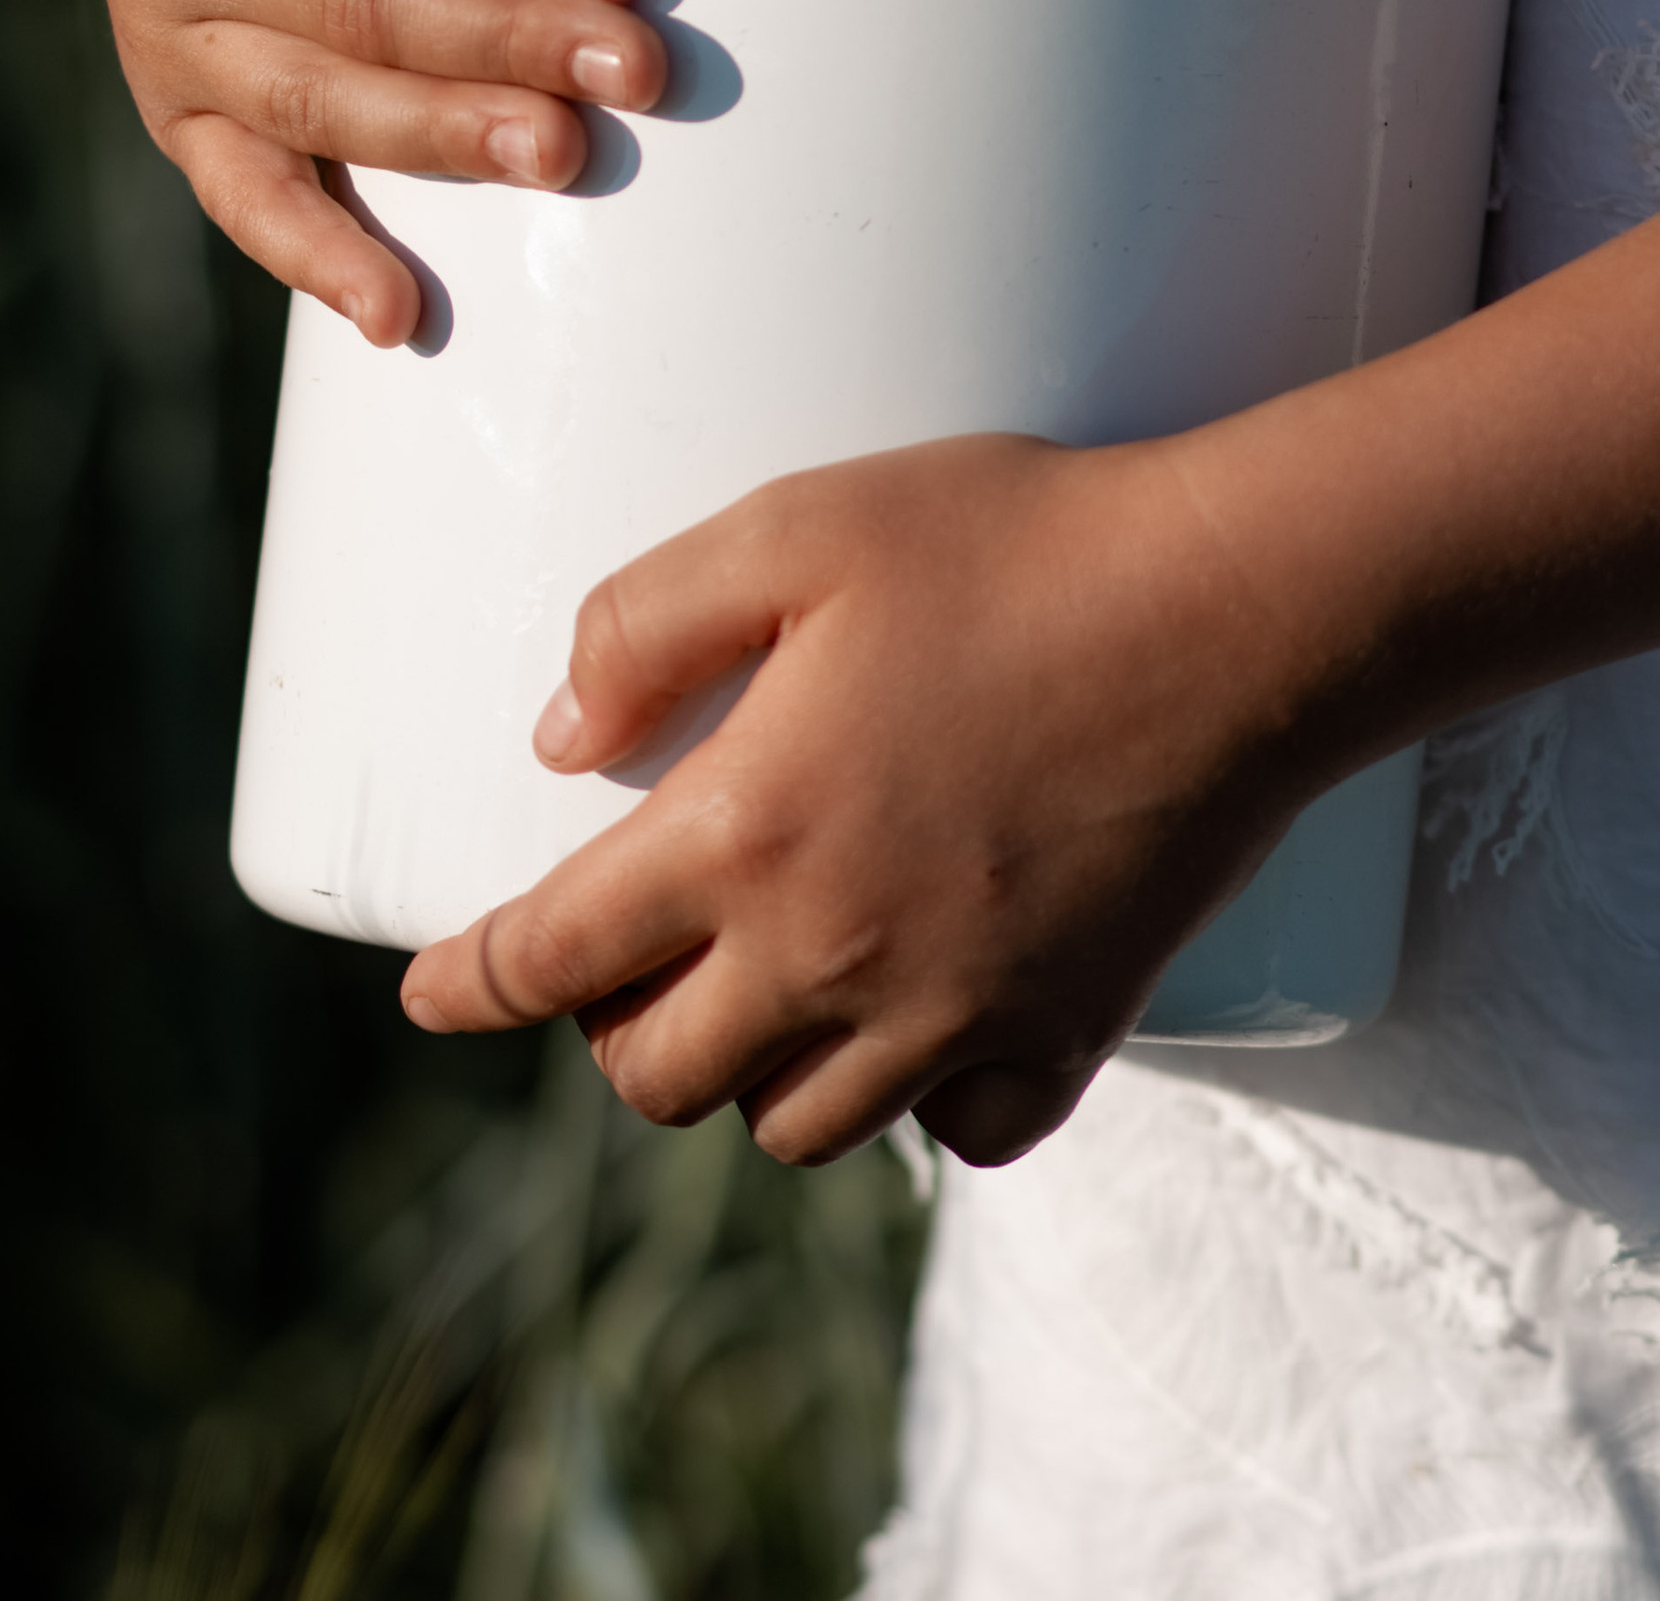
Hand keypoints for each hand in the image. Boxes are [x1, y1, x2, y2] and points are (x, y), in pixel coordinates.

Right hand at [79, 0, 667, 344]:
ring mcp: (160, 31)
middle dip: (508, 41)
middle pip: (355, 3)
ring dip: (447, 142)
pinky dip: (317, 262)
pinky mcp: (177, 108)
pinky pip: (242, 198)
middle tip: (637, 69)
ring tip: (570, 159)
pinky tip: (400, 317)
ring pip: (316, 106)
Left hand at [397, 429, 1323, 1168]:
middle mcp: (830, 958)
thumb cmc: (1016, 542)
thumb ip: (650, 621)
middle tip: (629, 960)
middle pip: (659, 1075)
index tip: (428, 996)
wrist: (1231, 606)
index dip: (469, 985)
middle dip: (614, 1030)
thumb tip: (560, 733)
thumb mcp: (802, 525)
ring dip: (752, 1072)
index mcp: (743, 836)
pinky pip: (959, 1133)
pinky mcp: (1068, 1028)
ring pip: (794, 1126)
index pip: (553, 957)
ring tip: (766, 989)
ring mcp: (953, 1012)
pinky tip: (920, 1029)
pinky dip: (920, 1106)